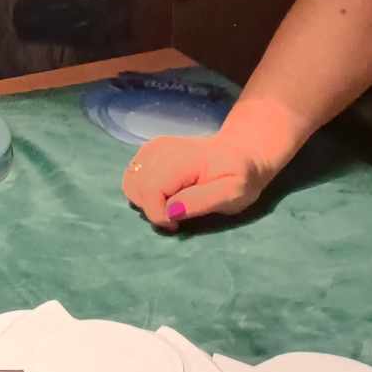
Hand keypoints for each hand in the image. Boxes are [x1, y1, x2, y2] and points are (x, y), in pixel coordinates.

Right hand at [122, 131, 272, 231]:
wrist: (241, 153)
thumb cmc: (240, 176)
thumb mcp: (233, 194)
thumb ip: (201, 201)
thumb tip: (171, 212)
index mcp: (181, 159)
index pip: (150, 190)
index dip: (158, 214)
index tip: (178, 224)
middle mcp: (160, 149)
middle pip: (135, 186)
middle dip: (151, 209)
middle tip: (176, 217)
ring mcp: (152, 148)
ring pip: (130, 182)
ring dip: (144, 201)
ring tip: (170, 207)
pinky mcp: (149, 152)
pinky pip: (133, 175)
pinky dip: (142, 192)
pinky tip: (164, 196)